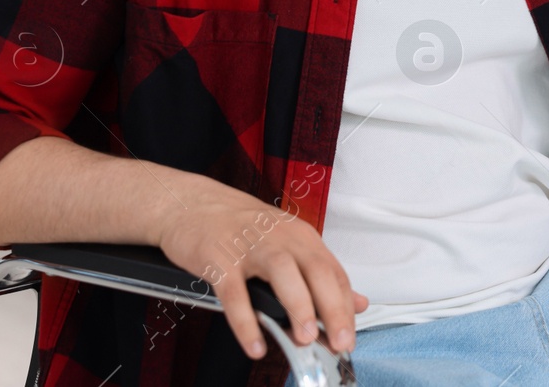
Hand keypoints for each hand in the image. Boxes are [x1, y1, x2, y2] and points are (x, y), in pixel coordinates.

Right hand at [156, 180, 367, 359]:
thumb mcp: (287, 243)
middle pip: (317, 271)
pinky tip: (255, 344)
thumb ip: (320, 273)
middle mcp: (281, 238)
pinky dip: (245, 321)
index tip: (348, 336)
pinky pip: (235, 293)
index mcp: (301, 237)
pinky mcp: (219, 259)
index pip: (334, 273)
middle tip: (339, 342)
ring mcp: (250, 247)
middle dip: (333, 309)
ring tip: (304, 338)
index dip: (345, 307)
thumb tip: (357, 303)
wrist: (190, 205)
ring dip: (298, 306)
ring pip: (283, 273)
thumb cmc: (241, 228)